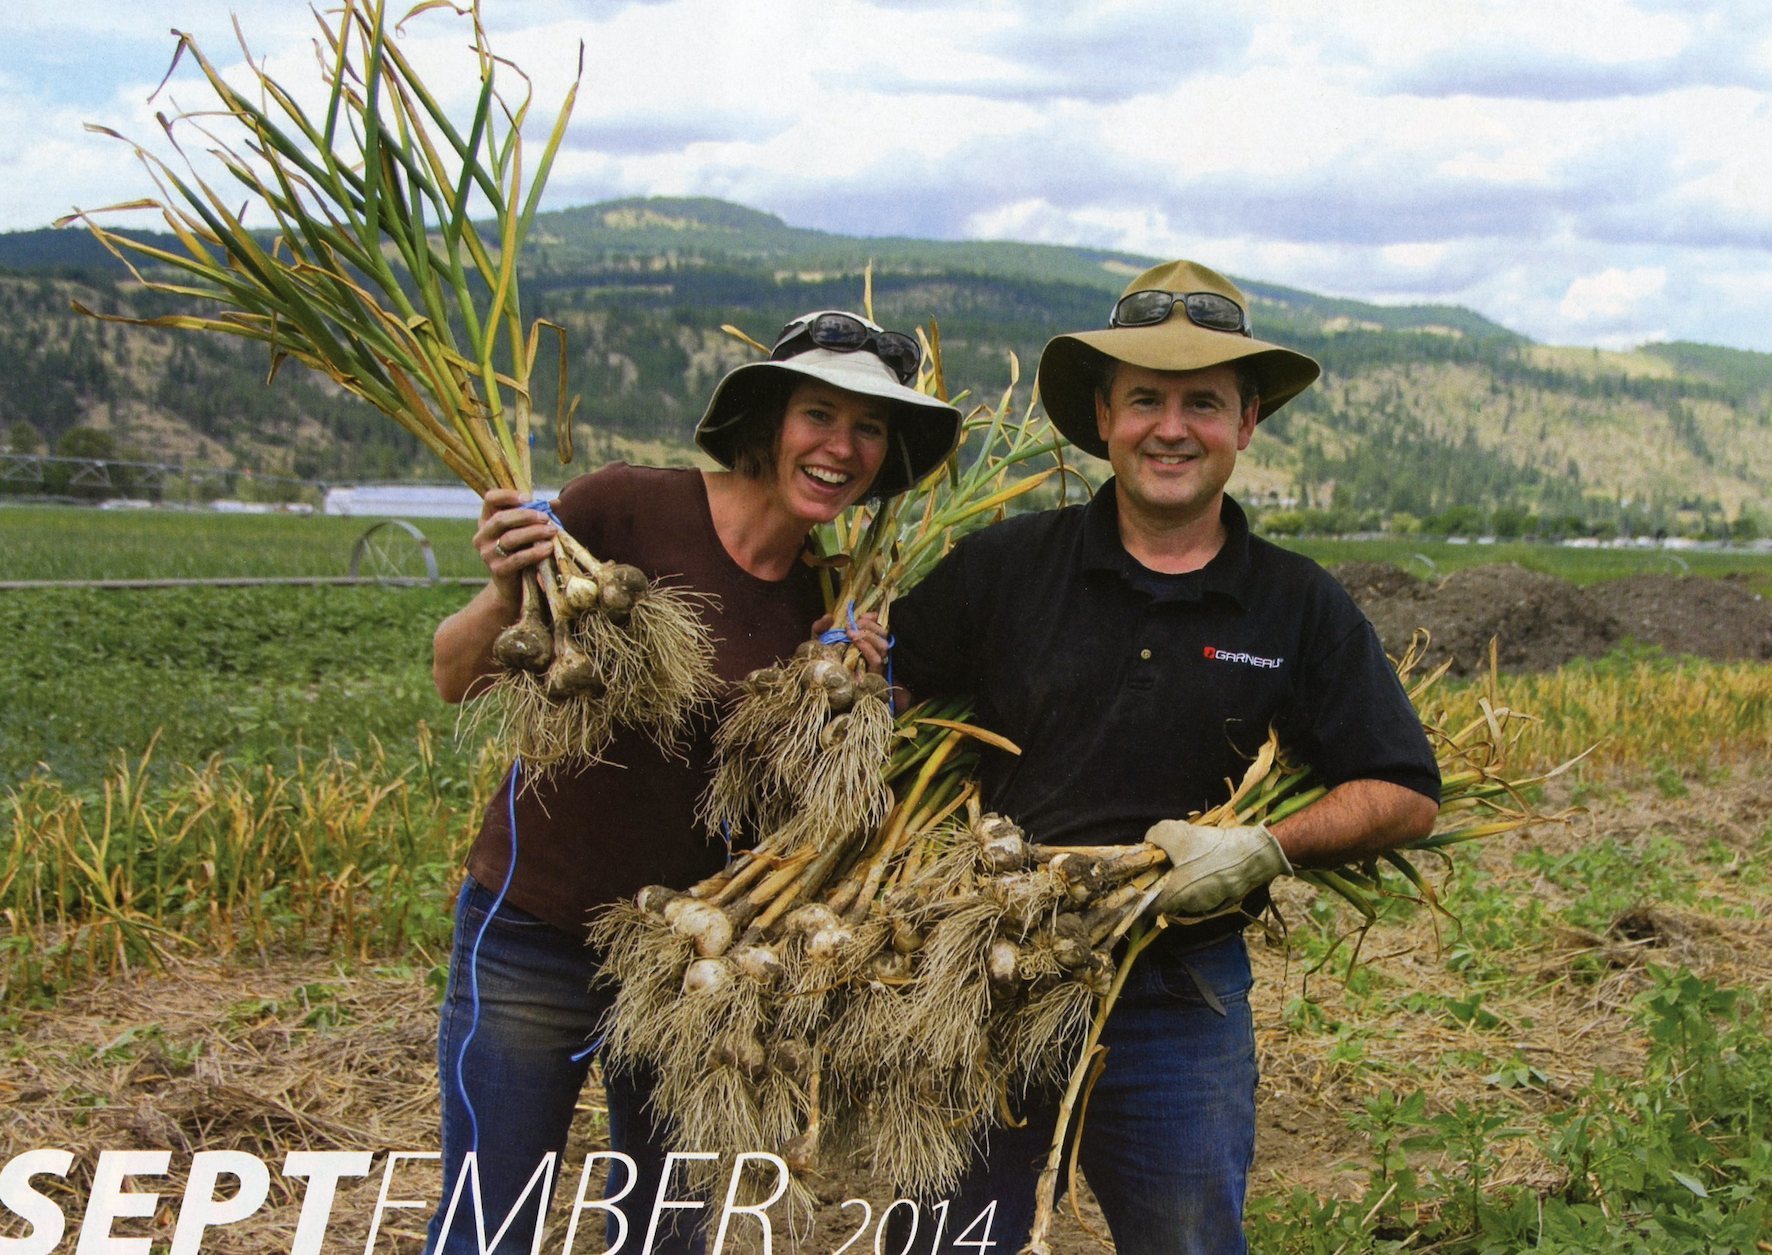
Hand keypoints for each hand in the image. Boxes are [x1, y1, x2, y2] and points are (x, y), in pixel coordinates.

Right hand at [474, 488, 555, 594]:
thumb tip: (557, 502)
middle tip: (546, 517)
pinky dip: (535, 552)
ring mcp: (488, 554)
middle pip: (501, 519)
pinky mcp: (498, 570)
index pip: (490, 499)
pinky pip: (518, 558)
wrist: (513, 585)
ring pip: (510, 538)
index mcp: (486, 520)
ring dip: (534, 532)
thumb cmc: (521, 551)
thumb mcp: (527, 530)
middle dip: (526, 516)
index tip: (529, 498)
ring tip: (552, 531)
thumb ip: (538, 515)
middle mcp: (482, 536)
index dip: (508, 495)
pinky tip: (549, 548)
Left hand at [811, 609, 890, 673]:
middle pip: (883, 634)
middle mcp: (872, 650)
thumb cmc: (823, 661)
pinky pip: (877, 660)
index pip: (877, 626)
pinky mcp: (873, 675)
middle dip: (869, 626)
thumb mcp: (818, 641)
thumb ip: (821, 626)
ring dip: (868, 636)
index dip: (873, 619)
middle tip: (851, 627)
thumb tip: (829, 616)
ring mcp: (874, 663)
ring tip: (851, 635)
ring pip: (883, 646)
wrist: (820, 683)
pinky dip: (868, 649)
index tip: (861, 616)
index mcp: (863, 640)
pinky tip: (856, 644)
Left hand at [1144, 821, 1291, 917]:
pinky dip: (1201, 874)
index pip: (1150, 905)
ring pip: (1187, 889)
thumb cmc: (1210, 847)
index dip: (1143, 890)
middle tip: (1168, 855)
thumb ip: (1155, 837)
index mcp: (1175, 895)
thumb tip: (1150, 843)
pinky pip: (1203, 886)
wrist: (1252, 854)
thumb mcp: (1175, 833)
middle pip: (1168, 894)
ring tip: (1190, 852)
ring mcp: (1208, 902)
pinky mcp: (1222, 896)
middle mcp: (1190, 904)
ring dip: (1184, 874)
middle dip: (1165, 876)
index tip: (1146, 872)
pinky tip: (1207, 856)